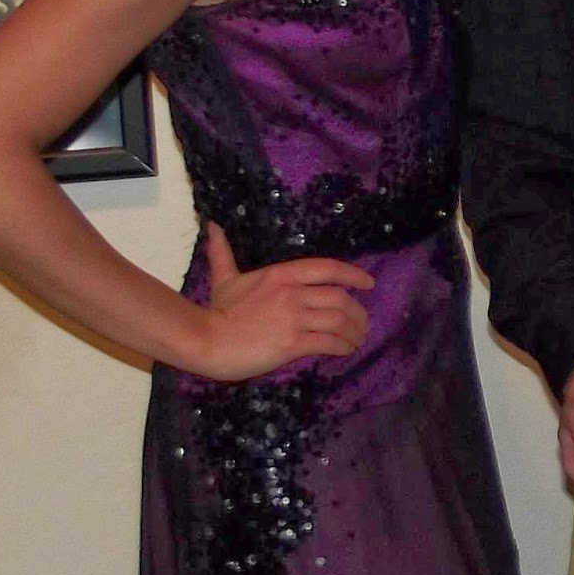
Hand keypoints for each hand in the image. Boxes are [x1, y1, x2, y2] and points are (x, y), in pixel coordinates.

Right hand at [197, 221, 374, 380]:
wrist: (205, 340)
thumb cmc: (216, 311)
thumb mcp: (224, 278)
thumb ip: (223, 253)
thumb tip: (212, 225)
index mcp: (281, 274)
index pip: (327, 268)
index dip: (353, 275)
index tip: (368, 283)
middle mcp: (293, 293)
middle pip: (340, 298)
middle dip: (357, 312)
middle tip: (363, 323)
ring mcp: (294, 318)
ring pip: (339, 320)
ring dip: (354, 331)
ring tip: (358, 339)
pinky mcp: (292, 343)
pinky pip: (328, 342)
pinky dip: (343, 346)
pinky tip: (345, 349)